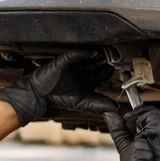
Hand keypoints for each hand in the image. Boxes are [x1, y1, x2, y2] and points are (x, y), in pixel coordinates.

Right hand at [0, 49, 116, 126]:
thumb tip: (116, 107)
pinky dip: (84, 53)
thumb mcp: (82, 103)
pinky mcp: (65, 59)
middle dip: (105, 62)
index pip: (102, 74)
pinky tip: (92, 53)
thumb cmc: (59, 98)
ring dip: (97, 56)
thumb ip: (98, 104)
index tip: (118, 69)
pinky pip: (75, 54)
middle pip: (97, 64)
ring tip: (106, 54)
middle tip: (115, 58)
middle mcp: (82, 71)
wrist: (41, 94)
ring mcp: (74, 64)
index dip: (109, 72)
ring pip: (89, 57)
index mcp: (87, 81)